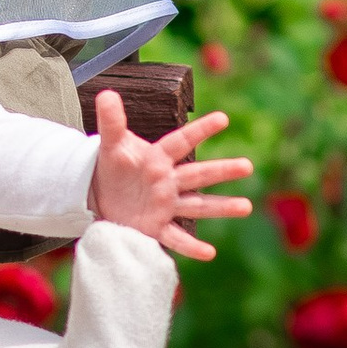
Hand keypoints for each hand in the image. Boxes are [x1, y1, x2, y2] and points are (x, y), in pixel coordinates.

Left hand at [88, 89, 252, 259]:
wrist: (98, 195)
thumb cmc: (112, 166)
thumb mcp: (110, 144)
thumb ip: (111, 121)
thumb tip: (107, 93)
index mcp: (159, 158)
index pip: (181, 141)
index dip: (200, 130)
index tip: (223, 118)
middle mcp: (168, 181)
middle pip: (198, 175)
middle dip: (222, 170)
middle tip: (248, 166)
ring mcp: (165, 205)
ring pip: (197, 205)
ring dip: (221, 207)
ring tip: (247, 207)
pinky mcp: (156, 227)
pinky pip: (176, 238)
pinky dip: (191, 247)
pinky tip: (209, 253)